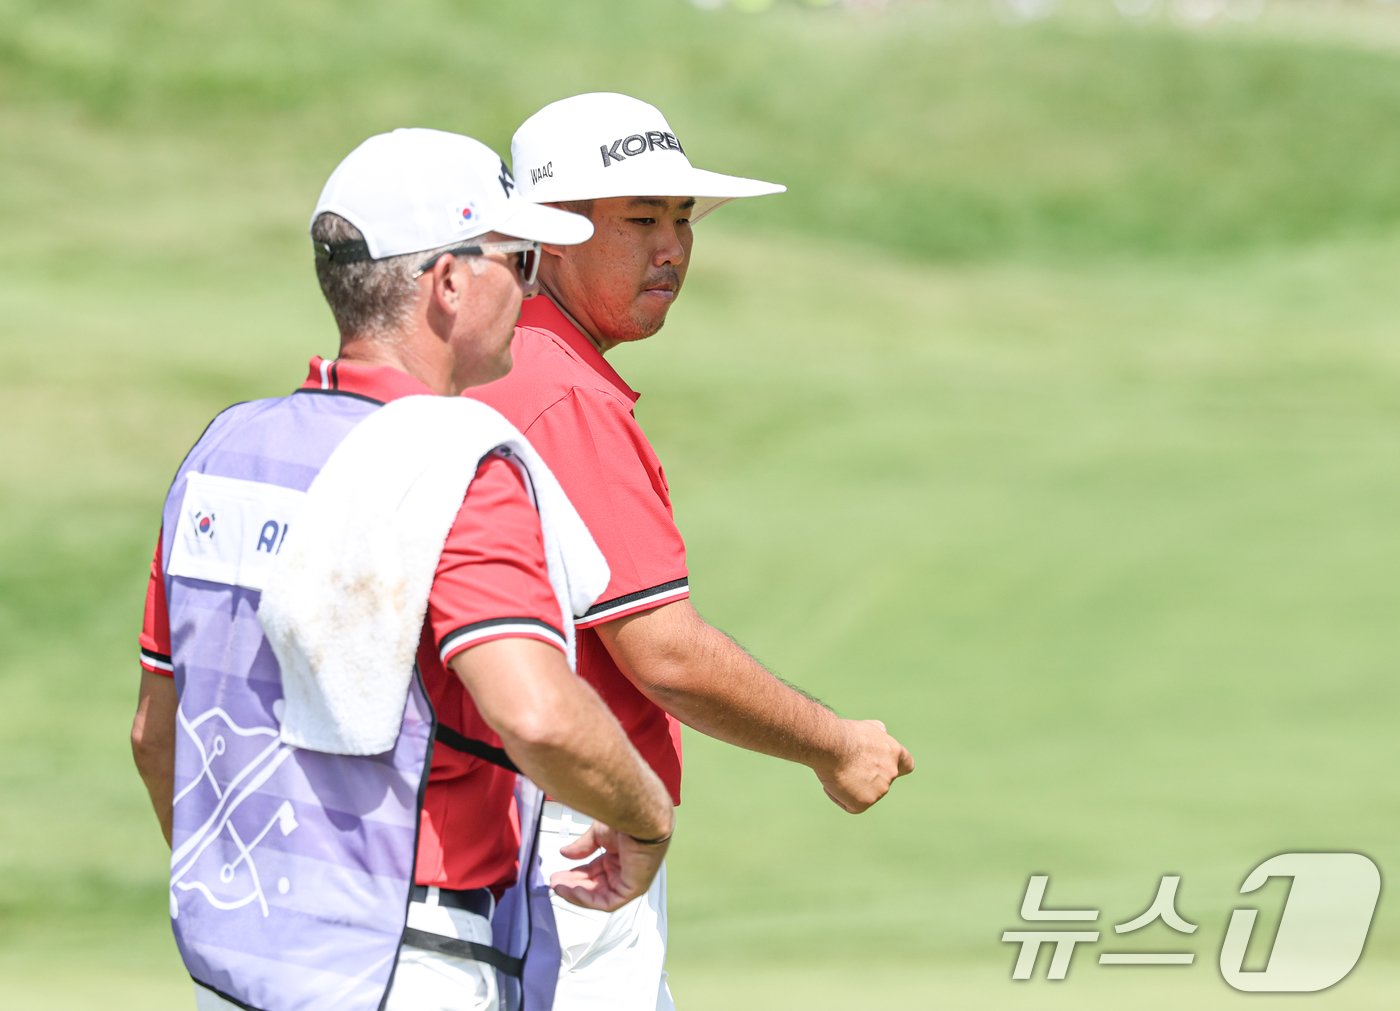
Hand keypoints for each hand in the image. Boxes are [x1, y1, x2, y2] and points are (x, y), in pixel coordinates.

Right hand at [548, 821, 671, 911]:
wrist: (639, 818)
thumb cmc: (627, 820)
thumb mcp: (597, 833)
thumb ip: (582, 847)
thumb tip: (564, 853)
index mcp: (618, 856)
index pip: (593, 872)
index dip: (574, 875)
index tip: (558, 875)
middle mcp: (624, 870)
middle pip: (594, 886)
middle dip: (572, 886)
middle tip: (554, 884)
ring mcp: (629, 881)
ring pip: (598, 896)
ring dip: (577, 894)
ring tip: (559, 888)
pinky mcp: (633, 890)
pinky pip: (608, 902)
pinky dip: (589, 900)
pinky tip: (574, 891)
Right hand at [815, 719, 914, 812]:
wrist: (833, 746)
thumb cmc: (846, 734)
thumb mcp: (867, 727)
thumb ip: (878, 734)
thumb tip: (882, 731)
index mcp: (895, 753)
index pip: (906, 765)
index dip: (896, 767)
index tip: (883, 766)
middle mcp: (891, 773)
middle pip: (880, 782)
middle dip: (866, 778)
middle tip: (846, 767)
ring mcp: (880, 790)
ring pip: (864, 794)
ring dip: (851, 787)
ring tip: (838, 770)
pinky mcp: (864, 803)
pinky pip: (851, 805)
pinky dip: (840, 797)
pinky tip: (833, 783)